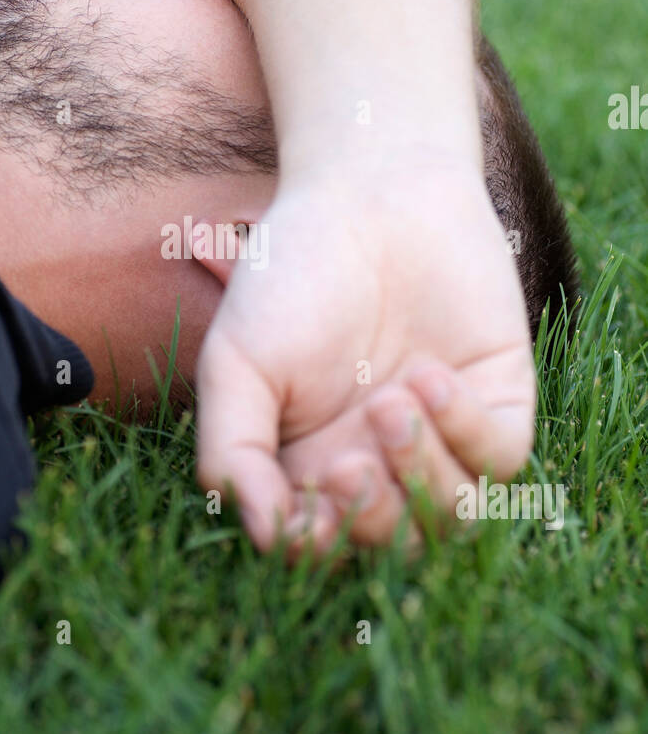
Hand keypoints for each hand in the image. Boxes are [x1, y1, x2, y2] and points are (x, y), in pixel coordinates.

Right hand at [195, 161, 535, 554]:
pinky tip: (430, 376)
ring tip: (389, 402)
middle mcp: (381, 455)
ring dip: (419, 474)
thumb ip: (233, 451)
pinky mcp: (498, 399)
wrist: (369, 190)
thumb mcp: (235, 365)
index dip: (316, 543)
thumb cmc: (293, 273)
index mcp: (312, 458)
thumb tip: (257, 529)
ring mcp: (444, 431)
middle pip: (393, 540)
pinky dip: (465, 432)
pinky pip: (500, 460)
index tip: (303, 509)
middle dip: (372, 517)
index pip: (323, 540)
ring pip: (451, 513)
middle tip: (350, 465)